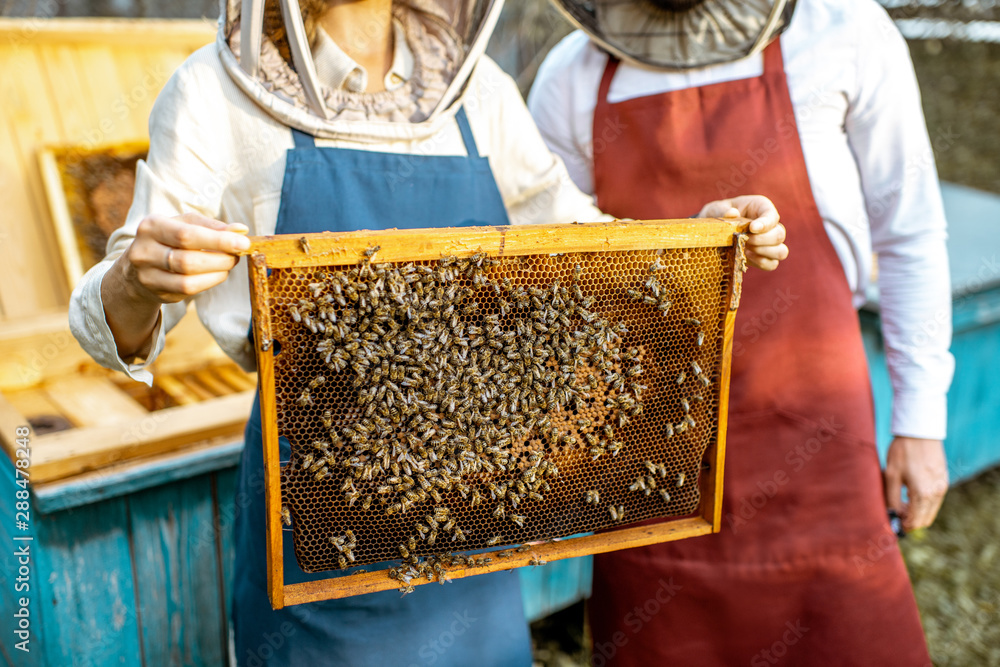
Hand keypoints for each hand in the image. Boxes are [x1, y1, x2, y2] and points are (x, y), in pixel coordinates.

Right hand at [101, 213, 249, 357]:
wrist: (136, 268)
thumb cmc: (168, 240)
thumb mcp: (185, 224)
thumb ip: (212, 226)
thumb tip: (241, 230)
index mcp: (151, 226)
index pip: (187, 235)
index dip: (218, 240)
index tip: (243, 242)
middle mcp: (144, 251)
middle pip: (188, 260)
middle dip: (220, 258)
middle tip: (237, 254)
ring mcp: (147, 275)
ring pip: (188, 280)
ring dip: (217, 272)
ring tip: (229, 263)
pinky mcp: (156, 292)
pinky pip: (188, 291)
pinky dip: (209, 282)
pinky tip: (218, 274)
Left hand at [698, 195, 786, 270]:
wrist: (713, 230)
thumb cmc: (717, 215)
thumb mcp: (715, 208)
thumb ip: (721, 210)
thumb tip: (732, 213)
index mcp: (761, 207)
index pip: (772, 215)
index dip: (765, 223)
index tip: (752, 228)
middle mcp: (770, 225)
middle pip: (780, 235)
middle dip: (762, 239)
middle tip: (745, 239)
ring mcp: (770, 243)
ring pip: (781, 251)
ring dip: (764, 252)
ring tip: (746, 248)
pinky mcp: (764, 257)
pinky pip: (772, 264)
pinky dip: (761, 263)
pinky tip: (746, 256)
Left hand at [884, 436, 947, 531]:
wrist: (920, 432)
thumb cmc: (902, 452)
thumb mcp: (891, 475)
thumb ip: (891, 499)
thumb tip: (891, 516)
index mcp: (922, 494)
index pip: (915, 522)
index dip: (903, 526)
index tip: (892, 524)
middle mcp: (936, 493)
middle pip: (925, 520)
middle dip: (910, 521)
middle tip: (895, 514)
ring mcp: (942, 487)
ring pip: (931, 511)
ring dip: (917, 512)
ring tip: (901, 502)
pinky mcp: (944, 481)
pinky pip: (935, 500)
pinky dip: (924, 503)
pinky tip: (910, 493)